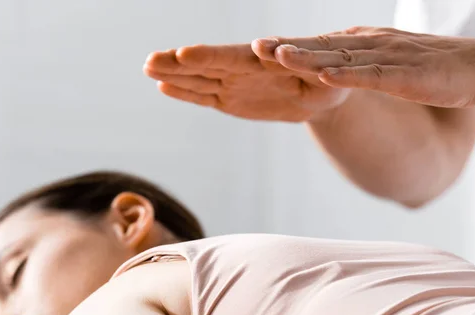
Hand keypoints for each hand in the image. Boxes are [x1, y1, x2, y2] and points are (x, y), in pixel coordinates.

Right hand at [143, 44, 351, 121]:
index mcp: (263, 61)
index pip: (230, 57)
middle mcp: (241, 70)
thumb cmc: (327, 83)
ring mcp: (232, 85)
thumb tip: (280, 53)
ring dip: (174, 74)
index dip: (207, 56)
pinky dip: (185, 93)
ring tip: (147, 67)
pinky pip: (203, 97)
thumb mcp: (323, 78)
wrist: (320, 97)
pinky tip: (164, 86)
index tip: (184, 53)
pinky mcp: (230, 101)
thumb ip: (301, 66)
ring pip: (198, 80)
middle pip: (205, 65)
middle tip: (150, 60)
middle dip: (178, 63)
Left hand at [268, 26, 474, 107]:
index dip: (289, 45)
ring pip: (340, 57)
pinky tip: (324, 75)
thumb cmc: (432, 67)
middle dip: (286, 47)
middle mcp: (371, 45)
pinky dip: (346, 75)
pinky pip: (371, 75)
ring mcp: (387, 58)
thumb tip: (331, 66)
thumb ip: (359, 63)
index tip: (259, 48)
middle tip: (254, 47)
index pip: (321, 44)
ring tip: (276, 55)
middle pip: (322, 46)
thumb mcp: (387, 62)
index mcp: (366, 43)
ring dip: (307, 56)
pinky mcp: (404, 75)